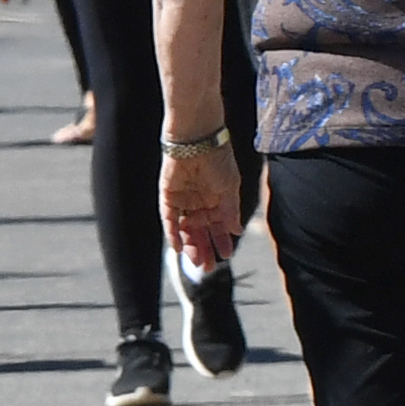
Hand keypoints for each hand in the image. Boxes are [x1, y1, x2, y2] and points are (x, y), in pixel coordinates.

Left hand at [158, 140, 242, 270]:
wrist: (198, 138)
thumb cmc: (219, 159)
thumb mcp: (230, 188)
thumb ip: (231, 210)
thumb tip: (237, 230)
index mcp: (216, 199)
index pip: (218, 225)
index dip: (222, 240)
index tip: (226, 255)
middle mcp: (199, 201)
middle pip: (200, 231)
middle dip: (205, 248)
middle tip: (207, 267)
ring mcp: (183, 200)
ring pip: (185, 229)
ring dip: (191, 245)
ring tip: (196, 262)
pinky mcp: (168, 196)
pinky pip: (169, 219)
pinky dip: (173, 234)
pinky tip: (179, 248)